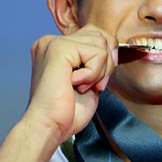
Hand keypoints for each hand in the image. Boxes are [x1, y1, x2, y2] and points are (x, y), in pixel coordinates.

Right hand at [24, 25, 117, 142]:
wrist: (49, 127)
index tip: (98, 82)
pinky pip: (96, 52)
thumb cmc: (66, 112)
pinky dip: (93, 74)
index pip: (94, 35)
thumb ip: (96, 61)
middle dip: (106, 64)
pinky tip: (76, 85)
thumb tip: (112, 45)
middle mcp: (51, 41)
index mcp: (55, 48)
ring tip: (83, 87)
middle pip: (100, 35)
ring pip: (101, 43)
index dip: (105, 59)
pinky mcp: (58, 49)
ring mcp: (53, 43)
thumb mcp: (88, 80)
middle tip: (94, 86)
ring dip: (99, 71)